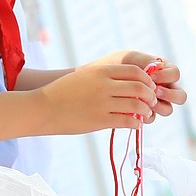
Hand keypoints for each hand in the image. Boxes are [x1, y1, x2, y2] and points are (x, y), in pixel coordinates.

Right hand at [39, 58, 157, 133]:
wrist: (43, 108)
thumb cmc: (64, 92)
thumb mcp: (86, 76)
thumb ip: (107, 78)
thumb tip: (132, 83)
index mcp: (101, 71)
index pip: (135, 71)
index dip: (147, 79)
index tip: (149, 86)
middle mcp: (104, 85)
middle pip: (139, 87)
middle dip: (150, 95)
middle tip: (151, 101)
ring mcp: (102, 103)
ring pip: (137, 105)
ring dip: (146, 110)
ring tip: (145, 114)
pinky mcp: (99, 120)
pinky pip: (127, 121)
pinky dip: (136, 123)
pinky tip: (136, 124)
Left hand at [115, 50, 185, 119]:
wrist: (100, 79)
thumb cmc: (117, 64)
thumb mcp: (130, 58)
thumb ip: (146, 61)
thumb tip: (158, 71)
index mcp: (163, 72)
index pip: (175, 74)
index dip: (167, 76)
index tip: (152, 75)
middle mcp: (163, 88)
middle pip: (180, 96)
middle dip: (170, 94)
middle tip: (155, 91)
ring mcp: (155, 103)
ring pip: (168, 110)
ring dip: (159, 106)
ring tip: (144, 101)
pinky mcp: (145, 114)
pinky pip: (152, 118)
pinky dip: (145, 115)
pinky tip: (134, 110)